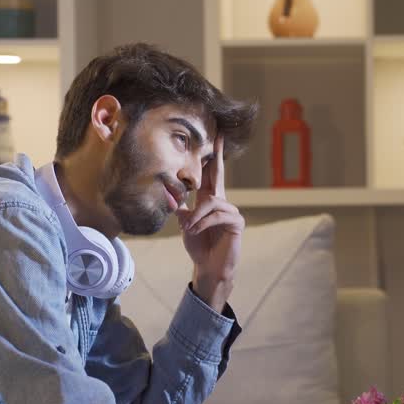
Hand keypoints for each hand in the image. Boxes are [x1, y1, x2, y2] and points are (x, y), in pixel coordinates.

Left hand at [181, 134, 241, 310]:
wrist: (208, 267)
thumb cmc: (199, 245)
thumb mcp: (186, 224)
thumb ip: (181, 208)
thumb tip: (168, 191)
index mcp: (210, 199)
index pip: (212, 174)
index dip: (214, 156)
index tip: (217, 136)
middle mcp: (222, 202)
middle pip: (219, 176)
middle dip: (218, 157)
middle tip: (219, 137)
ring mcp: (231, 211)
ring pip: (211, 202)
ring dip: (197, 215)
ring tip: (188, 228)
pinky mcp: (236, 222)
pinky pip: (217, 214)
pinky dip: (204, 223)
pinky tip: (196, 231)